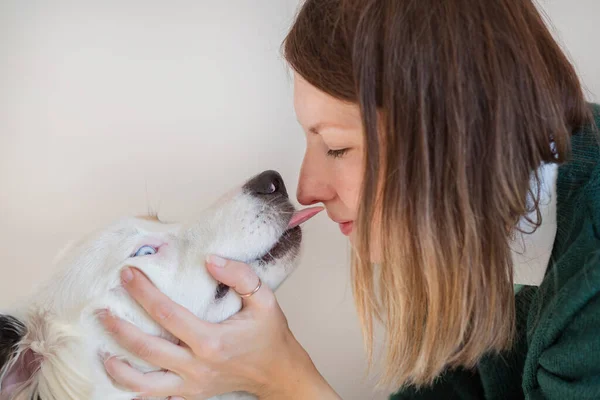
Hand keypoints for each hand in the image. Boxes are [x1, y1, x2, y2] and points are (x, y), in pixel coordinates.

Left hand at [98, 256, 339, 399]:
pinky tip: (119, 374)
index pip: (167, 314)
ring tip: (101, 348)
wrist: (278, 373)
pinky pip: (153, 397)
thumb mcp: (265, 298)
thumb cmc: (270, 335)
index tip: (127, 274)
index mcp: (212, 341)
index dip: (143, 292)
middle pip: (146, 349)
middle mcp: (197, 366)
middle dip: (119, 327)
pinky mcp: (190, 394)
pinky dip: (131, 388)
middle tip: (101, 308)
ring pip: (142, 384)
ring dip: (117, 367)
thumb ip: (240, 276)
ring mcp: (191, 384)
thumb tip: (210, 260)